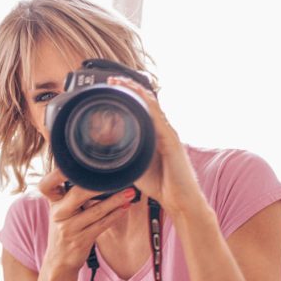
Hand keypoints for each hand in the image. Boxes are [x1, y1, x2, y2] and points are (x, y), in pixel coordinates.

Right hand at [38, 169, 132, 272]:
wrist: (59, 260)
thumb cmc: (65, 228)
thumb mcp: (61, 210)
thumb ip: (70, 193)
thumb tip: (94, 172)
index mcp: (53, 203)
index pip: (47, 185)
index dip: (56, 174)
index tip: (73, 164)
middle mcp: (58, 214)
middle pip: (77, 195)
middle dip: (98, 185)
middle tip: (117, 176)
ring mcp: (69, 228)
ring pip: (96, 211)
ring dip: (115, 201)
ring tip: (130, 192)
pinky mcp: (81, 240)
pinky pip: (102, 225)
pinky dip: (115, 215)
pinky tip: (125, 207)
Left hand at [106, 76, 204, 214]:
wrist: (178, 200)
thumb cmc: (160, 184)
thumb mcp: (133, 166)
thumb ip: (123, 156)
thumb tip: (102, 152)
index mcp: (154, 134)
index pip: (141, 108)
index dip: (129, 95)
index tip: (111, 87)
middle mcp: (162, 130)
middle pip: (147, 101)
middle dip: (130, 88)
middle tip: (113, 79)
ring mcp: (168, 133)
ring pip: (152, 105)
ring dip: (136, 91)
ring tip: (120, 81)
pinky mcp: (171, 141)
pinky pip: (158, 118)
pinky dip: (148, 106)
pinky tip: (139, 97)